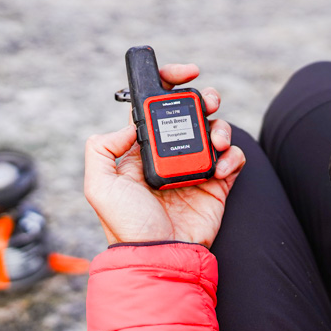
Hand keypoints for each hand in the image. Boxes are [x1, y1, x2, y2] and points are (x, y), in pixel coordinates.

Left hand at [84, 63, 245, 247]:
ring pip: (215, 131)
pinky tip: (221, 167)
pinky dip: (233, 155)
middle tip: (209, 101)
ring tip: (217, 142)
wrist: (159, 256)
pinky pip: (232, 159)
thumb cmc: (126, 226)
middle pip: (192, 112)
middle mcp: (169, 155)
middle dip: (205, 99)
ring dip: (221, 126)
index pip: (156, 107)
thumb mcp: (98, 186)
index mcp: (141, 150)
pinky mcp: (217, 186)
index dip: (170, 83)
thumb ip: (101, 148)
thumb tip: (130, 126)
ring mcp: (194, 169)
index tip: (185, 74)